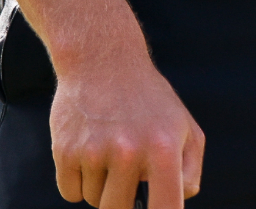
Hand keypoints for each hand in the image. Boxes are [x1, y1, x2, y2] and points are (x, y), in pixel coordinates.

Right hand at [49, 47, 203, 206]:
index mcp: (164, 149)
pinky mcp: (65, 150)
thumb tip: (179, 200)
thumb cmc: (149, 99)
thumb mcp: (184, 125)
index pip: (166, 207)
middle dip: (122, 200)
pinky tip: (87, 152)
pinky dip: (77, 181)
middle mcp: (129, 152)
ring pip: (93, 200)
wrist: (103, 61)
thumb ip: (190, 167)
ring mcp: (94, 152)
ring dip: (99, 186)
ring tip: (108, 151)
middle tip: (124, 173)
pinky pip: (70, 192)